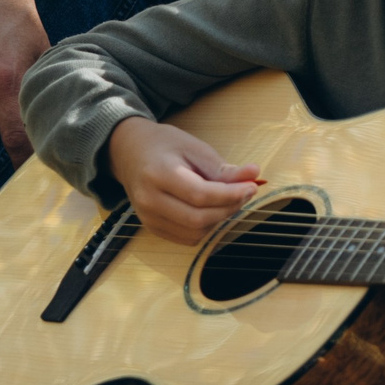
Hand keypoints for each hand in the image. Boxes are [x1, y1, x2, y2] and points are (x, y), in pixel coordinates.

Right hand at [107, 117, 262, 243]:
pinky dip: (207, 227)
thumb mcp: (195, 147)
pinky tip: (212, 209)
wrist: (130, 153)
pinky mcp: (152, 227)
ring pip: (195, 232)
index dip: (231, 194)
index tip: (252, 186)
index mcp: (158, 174)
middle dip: (229, 208)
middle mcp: (148, 200)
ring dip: (220, 219)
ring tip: (229, 198)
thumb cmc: (165, 146)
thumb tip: (255, 174)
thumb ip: (223, 167)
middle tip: (245, 192)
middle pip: (198, 218)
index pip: (200, 195)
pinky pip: (187, 238)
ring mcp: (147, 217)